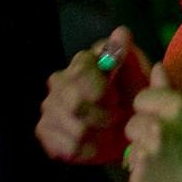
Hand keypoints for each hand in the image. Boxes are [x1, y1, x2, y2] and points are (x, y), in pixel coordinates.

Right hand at [37, 26, 145, 163]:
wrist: (125, 128)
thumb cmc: (132, 97)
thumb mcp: (136, 75)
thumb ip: (126, 54)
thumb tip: (121, 31)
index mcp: (81, 62)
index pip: (83, 73)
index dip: (103, 90)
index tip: (116, 97)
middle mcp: (58, 81)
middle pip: (75, 104)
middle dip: (102, 116)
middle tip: (117, 118)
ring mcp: (49, 107)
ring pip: (75, 129)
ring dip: (99, 135)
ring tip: (109, 131)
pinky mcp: (45, 132)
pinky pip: (68, 147)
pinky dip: (88, 150)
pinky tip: (97, 143)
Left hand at [122, 64, 181, 181]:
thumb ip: (171, 92)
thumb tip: (155, 66)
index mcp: (176, 106)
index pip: (141, 99)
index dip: (153, 112)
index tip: (168, 126)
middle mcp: (156, 128)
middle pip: (132, 125)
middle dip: (145, 136)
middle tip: (171, 152)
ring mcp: (145, 157)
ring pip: (132, 152)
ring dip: (146, 160)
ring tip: (173, 172)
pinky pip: (134, 178)